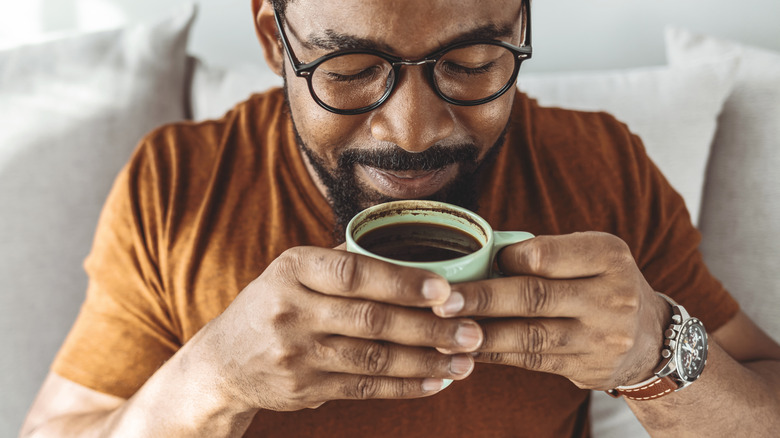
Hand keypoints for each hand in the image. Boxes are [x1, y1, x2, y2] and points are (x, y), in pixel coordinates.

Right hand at [198, 246, 482, 411]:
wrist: (223, 363)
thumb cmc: (273, 305)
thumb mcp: (293, 272)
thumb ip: (343, 264)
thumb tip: (413, 252)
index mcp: (293, 269)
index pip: (354, 274)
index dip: (403, 282)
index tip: (446, 289)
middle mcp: (291, 310)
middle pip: (371, 320)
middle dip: (429, 327)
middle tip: (473, 331)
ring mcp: (296, 354)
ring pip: (374, 359)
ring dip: (426, 361)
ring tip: (466, 360)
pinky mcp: (305, 389)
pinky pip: (365, 389)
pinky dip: (405, 387)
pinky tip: (437, 381)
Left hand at [432, 232, 669, 389]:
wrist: (650, 338)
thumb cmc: (602, 283)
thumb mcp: (591, 255)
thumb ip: (545, 254)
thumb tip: (479, 258)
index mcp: (607, 256)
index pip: (546, 256)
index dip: (506, 260)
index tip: (478, 262)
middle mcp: (610, 297)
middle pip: (534, 297)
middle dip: (482, 299)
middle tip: (441, 300)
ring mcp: (601, 338)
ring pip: (529, 335)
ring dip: (482, 333)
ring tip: (444, 329)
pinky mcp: (587, 368)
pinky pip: (531, 360)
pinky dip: (495, 354)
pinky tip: (468, 348)